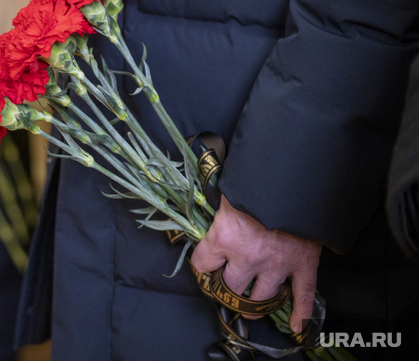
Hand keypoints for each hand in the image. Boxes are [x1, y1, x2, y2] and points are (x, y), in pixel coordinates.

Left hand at [191, 195, 321, 333]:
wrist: (297, 180)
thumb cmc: (257, 182)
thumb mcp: (229, 194)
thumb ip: (222, 211)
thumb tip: (216, 211)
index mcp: (225, 237)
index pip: (203, 263)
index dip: (203, 263)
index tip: (205, 264)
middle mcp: (248, 257)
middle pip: (231, 286)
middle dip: (228, 287)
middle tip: (228, 286)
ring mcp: (276, 265)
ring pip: (261, 298)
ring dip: (254, 304)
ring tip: (250, 305)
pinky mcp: (302, 266)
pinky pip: (303, 296)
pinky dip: (301, 312)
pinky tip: (297, 324)